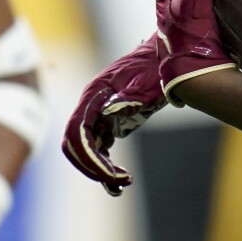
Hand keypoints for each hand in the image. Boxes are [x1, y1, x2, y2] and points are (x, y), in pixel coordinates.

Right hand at [61, 34, 164, 195]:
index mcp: (94, 95)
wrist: (165, 57)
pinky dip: (105, 164)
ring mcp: (98, 115)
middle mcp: (90, 106)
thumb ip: (125, 99)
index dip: (87, 156)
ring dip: (98, 169)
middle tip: (119, 181)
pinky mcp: (108, 122)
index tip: (108, 174)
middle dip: (93, 166)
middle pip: (76, 144)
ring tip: (121, 183)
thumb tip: (106, 114)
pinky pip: (99, 148)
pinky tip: (120, 178)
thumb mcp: (144, 84)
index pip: (77, 132)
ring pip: (87, 148)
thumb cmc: (155, 69)